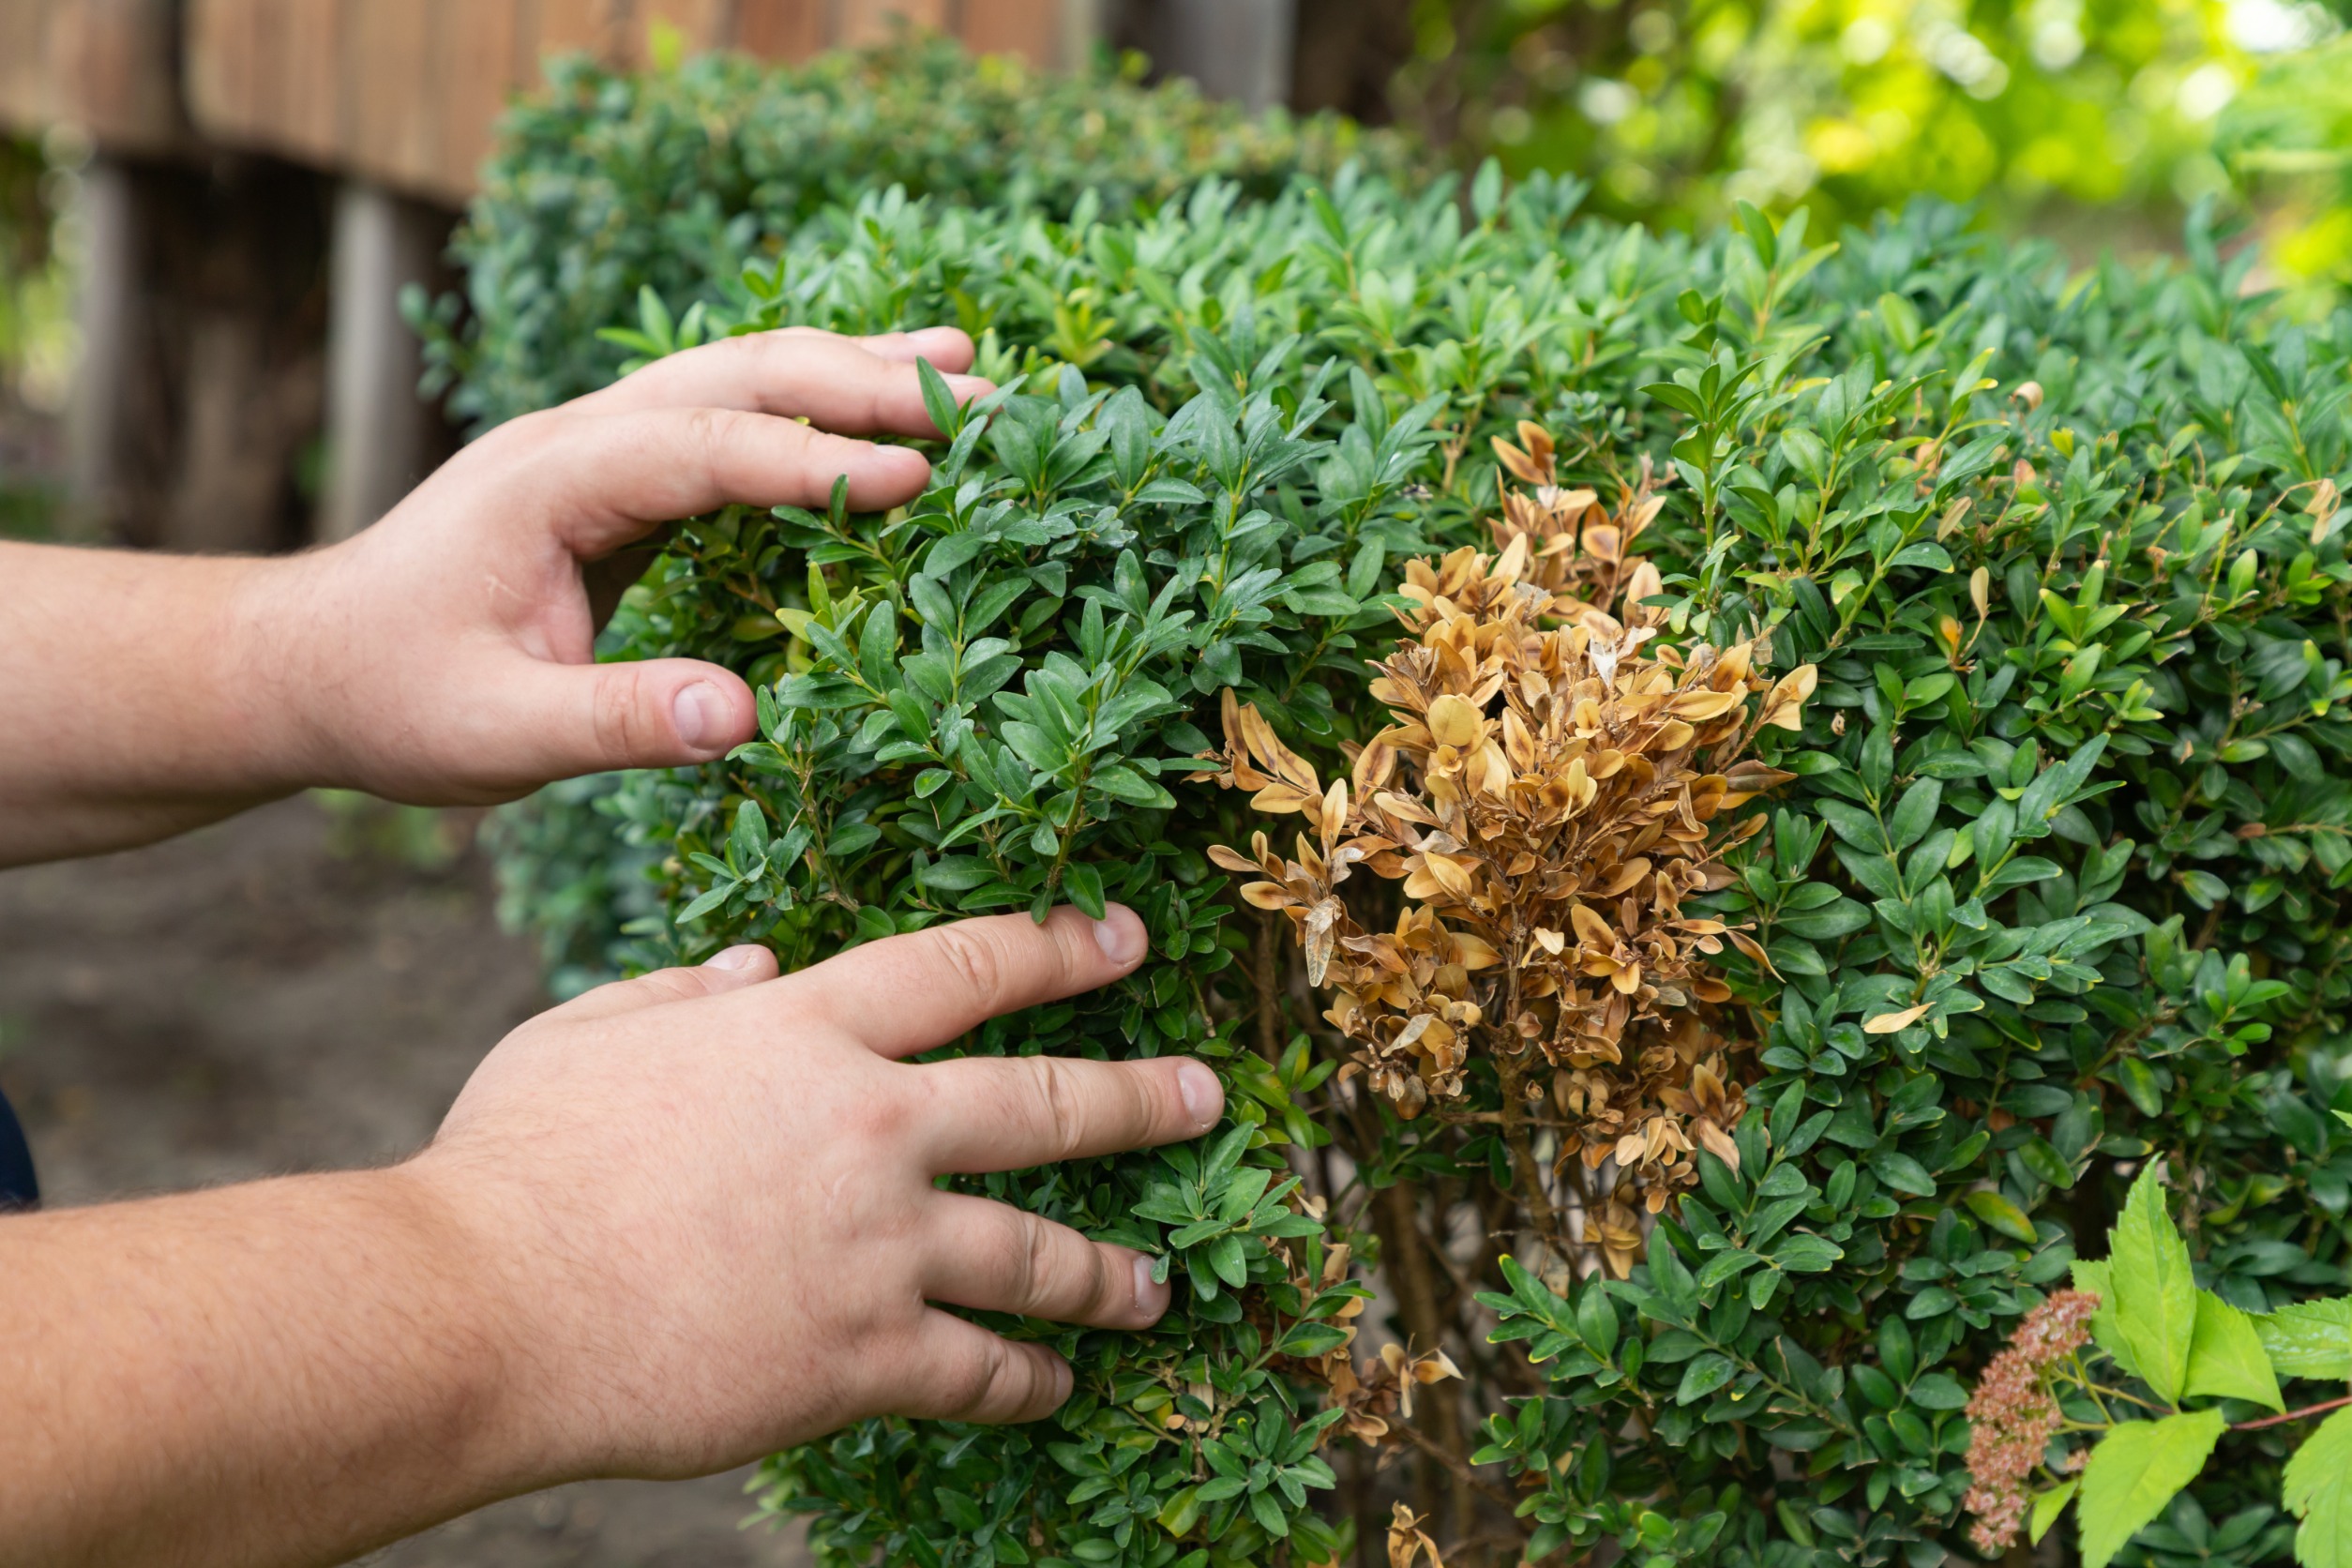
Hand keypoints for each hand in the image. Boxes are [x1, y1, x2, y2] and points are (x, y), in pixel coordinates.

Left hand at [261, 325, 990, 804]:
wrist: (304, 664)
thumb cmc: (391, 700)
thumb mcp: (497, 734)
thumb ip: (618, 722)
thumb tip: (747, 712)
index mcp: (547, 482)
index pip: (701, 448)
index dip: (812, 459)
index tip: (917, 477)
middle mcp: (574, 437)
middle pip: (734, 375)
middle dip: (858, 379)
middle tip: (979, 397)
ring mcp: (592, 446)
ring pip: (734, 377)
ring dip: (844, 368)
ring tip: (958, 363)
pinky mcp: (612, 476)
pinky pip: (724, 421)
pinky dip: (807, 410)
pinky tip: (872, 419)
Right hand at [409, 904, 1221, 1480]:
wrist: (481, 1308)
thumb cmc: (514, 1162)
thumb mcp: (588, 1032)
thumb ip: (685, 992)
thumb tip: (756, 963)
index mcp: (806, 1032)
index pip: (968, 966)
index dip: (1060, 945)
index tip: (1126, 937)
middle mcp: (869, 1125)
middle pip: (1045, 1101)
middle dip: (1143, 1097)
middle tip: (1209, 1098)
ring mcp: (877, 1245)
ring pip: (1040, 1252)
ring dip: (1114, 1271)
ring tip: (1163, 1285)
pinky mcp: (862, 1356)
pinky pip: (980, 1371)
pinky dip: (1029, 1381)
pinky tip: (1059, 1388)